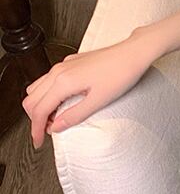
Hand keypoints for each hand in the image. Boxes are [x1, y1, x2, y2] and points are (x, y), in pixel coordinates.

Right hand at [21, 29, 157, 149]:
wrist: (134, 53)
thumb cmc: (121, 73)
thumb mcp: (99, 100)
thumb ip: (75, 115)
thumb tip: (56, 127)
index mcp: (63, 81)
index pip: (39, 110)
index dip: (36, 129)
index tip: (39, 141)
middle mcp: (59, 71)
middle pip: (31, 99)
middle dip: (36, 118)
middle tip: (48, 131)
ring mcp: (64, 65)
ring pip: (37, 88)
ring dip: (40, 105)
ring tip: (56, 117)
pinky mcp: (71, 62)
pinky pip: (48, 79)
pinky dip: (48, 94)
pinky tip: (63, 101)